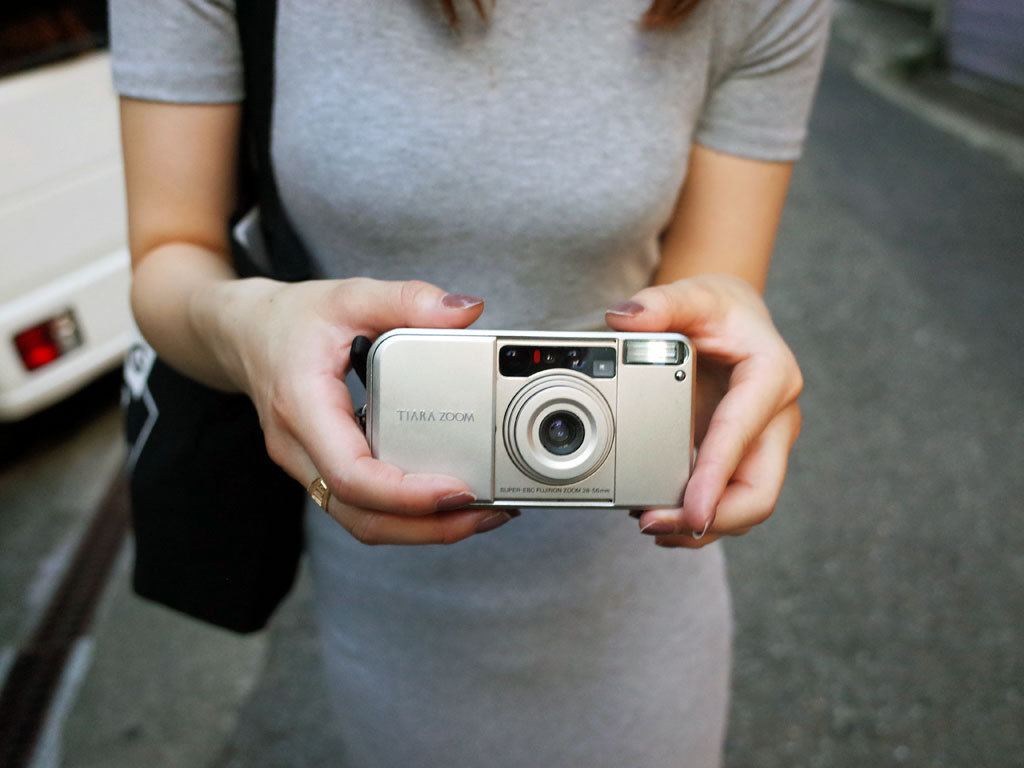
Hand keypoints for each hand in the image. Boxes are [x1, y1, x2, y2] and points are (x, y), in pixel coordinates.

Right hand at [195, 277, 517, 544]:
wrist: (244, 335)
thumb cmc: (291, 320)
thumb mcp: (349, 295)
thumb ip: (408, 299)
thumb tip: (467, 311)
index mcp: (303, 408)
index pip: (352, 475)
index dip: (406, 494)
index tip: (457, 490)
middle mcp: (301, 451)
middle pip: (362, 517)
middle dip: (429, 528)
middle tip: (487, 512)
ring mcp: (310, 468)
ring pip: (363, 522)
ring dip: (422, 529)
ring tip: (480, 513)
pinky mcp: (326, 472)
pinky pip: (364, 508)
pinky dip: (408, 514)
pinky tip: (449, 500)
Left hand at [606, 274, 801, 547]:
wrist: (732, 321)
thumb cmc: (718, 309)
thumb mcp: (693, 294)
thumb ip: (659, 303)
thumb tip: (622, 317)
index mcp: (771, 377)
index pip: (742, 435)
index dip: (716, 477)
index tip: (692, 512)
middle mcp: (775, 419)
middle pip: (759, 492)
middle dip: (711, 518)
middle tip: (654, 525)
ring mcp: (761, 445)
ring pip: (744, 506)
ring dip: (702, 526)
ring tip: (650, 526)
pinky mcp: (741, 460)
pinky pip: (728, 501)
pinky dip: (697, 518)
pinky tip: (663, 522)